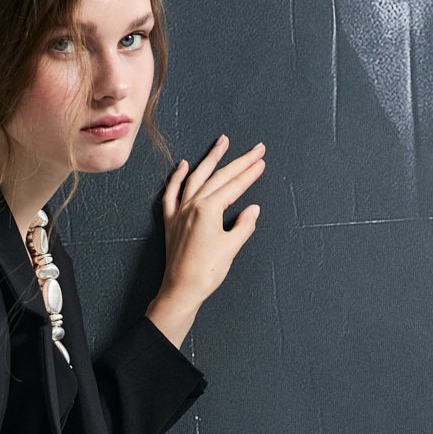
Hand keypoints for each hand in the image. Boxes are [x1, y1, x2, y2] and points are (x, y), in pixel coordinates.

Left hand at [157, 133, 266, 309]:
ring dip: (210, 159)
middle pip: (219, 177)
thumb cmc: (206, 273)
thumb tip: (253, 210)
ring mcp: (179, 212)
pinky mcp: (170, 221)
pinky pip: (171, 193)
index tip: (262, 161)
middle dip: (239, 161)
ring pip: (196, 177)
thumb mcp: (231, 248)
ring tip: (222, 142)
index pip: (234, 186)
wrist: (180, 290)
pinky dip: (177, 177)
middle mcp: (192, 205)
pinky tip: (184, 165)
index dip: (250, 173)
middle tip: (256, 148)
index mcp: (208, 209)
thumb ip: (244, 225)